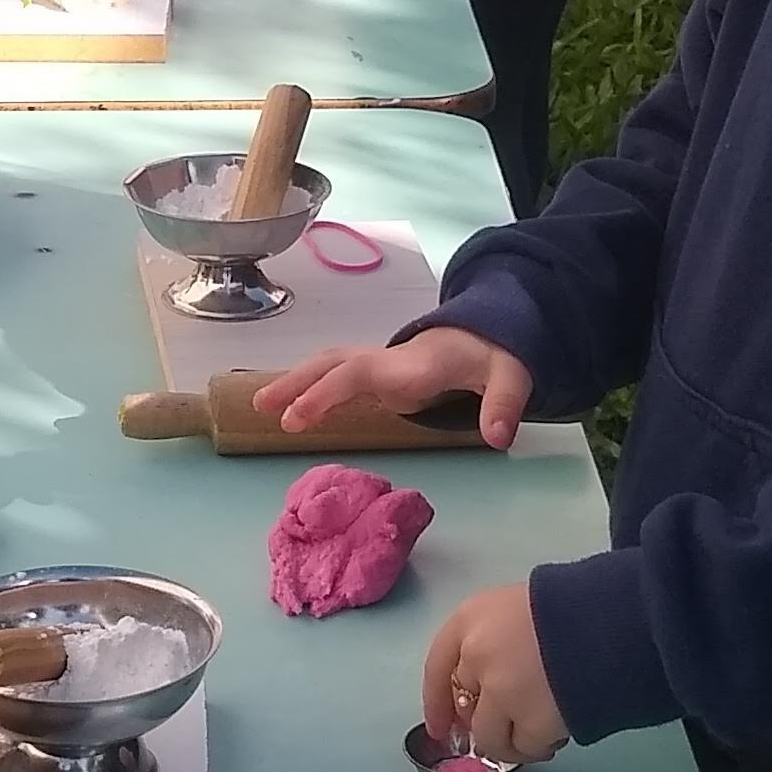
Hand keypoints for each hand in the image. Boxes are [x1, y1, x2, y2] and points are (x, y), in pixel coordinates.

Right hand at [252, 324, 533, 449]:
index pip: (358, 373)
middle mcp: (387, 360)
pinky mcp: (377, 376)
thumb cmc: (495, 356)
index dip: (326, 392)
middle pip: (332, 364)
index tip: (297, 416)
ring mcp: (379, 366)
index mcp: (411, 364)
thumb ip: (504, 405)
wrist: (489, 333)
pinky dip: (311, 390)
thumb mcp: (511, 377)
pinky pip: (336, 379)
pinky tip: (291, 411)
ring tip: (260, 407)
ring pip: (328, 367)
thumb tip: (497, 437)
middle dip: (296, 382)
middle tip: (263, 408)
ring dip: (295, 382)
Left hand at [425, 583, 569, 764]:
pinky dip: (539, 746)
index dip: (437, 702)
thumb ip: (498, 642)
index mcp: (471, 619)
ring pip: (490, 737)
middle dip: (485, 722)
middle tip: (513, 727)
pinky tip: (559, 733)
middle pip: (467, 706)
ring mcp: (501, 691)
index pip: (437, 667)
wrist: (620, 619)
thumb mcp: (524, 608)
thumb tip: (489, 690)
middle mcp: (476, 655)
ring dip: (512, 743)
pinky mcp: (530, 721)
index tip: (441, 728)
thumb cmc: (576, 606)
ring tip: (542, 735)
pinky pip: (525, 747)